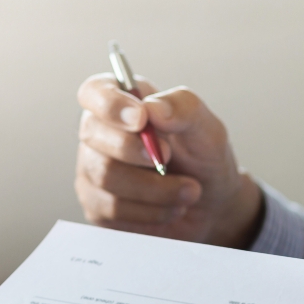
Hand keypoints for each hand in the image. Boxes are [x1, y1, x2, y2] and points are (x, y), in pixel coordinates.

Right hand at [75, 74, 261, 248]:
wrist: (211, 208)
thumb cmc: (203, 161)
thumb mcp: (207, 129)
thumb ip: (184, 109)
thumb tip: (153, 108)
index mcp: (125, 103)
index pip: (94, 91)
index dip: (109, 104)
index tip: (141, 119)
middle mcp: (101, 134)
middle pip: (92, 134)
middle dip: (134, 149)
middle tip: (168, 158)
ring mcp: (94, 171)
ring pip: (105, 176)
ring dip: (155, 187)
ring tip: (188, 190)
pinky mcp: (97, 207)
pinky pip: (112, 210)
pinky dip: (151, 211)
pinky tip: (171, 207)